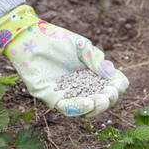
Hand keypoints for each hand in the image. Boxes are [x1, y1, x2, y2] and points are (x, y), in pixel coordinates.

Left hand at [0, 5, 128, 116]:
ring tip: (101, 100)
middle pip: (101, 101)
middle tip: (109, 94)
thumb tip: (111, 74)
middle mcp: (81, 87)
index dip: (117, 87)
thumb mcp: (82, 46)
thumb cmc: (56, 39)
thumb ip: (96, 59)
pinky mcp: (52, 99)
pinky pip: (67, 109)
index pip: (110, 86)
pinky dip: (79, 108)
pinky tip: (88, 103)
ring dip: (96, 106)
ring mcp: (67, 94)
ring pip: (86, 109)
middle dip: (108, 99)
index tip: (117, 84)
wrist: (31, 38)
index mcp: (91, 74)